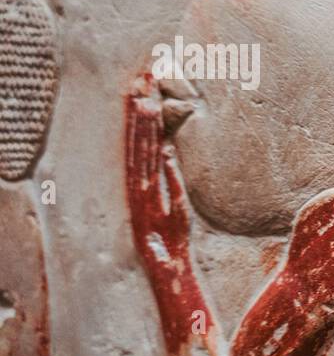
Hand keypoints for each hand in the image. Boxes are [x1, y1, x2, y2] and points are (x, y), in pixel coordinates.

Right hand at [124, 73, 191, 268]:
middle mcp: (139, 190)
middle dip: (137, 116)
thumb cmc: (175, 238)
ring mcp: (143, 202)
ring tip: (147, 106)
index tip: (142, 91)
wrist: (171, 270)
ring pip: (141, 163)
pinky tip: (164, 149)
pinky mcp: (150, 217)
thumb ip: (169, 177)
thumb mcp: (174, 202)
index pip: (140, 145)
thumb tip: (167, 150)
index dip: (139, 119)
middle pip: (136, 146)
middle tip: (140, 85)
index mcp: (143, 184)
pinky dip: (159, 171)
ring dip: (143, 135)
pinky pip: (156, 190)